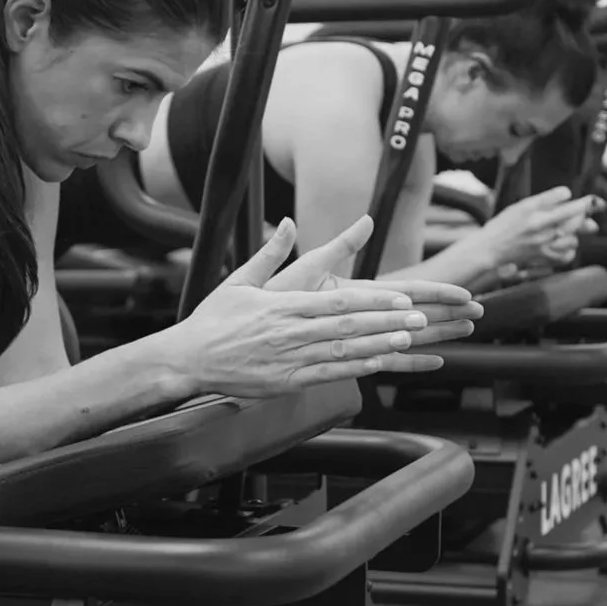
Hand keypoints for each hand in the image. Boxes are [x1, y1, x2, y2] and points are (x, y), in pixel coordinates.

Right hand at [160, 218, 477, 396]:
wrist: (187, 360)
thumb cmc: (212, 320)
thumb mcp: (239, 280)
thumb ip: (270, 253)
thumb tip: (290, 223)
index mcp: (282, 305)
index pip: (336, 301)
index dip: (372, 300)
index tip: (400, 298)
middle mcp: (289, 332)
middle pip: (347, 326)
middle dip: (386, 322)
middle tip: (419, 318)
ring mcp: (289, 359)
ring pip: (342, 352)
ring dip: (378, 345)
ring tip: (408, 340)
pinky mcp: (286, 382)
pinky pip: (328, 375)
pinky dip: (355, 370)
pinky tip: (378, 365)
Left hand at [264, 215, 481, 349]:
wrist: (249, 331)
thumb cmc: (273, 300)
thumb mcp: (307, 268)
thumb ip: (341, 244)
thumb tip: (367, 220)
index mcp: (357, 293)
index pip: (406, 290)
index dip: (437, 291)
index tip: (463, 291)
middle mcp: (362, 315)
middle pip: (415, 314)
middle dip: (447, 313)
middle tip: (478, 314)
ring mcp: (357, 336)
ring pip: (405, 338)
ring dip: (437, 336)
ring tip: (466, 334)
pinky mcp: (346, 355)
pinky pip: (383, 363)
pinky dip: (409, 363)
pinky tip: (433, 363)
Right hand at [469, 186, 600, 274]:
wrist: (489, 248)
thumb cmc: (503, 225)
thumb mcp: (522, 206)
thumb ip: (545, 199)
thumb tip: (567, 194)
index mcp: (537, 216)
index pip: (569, 208)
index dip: (585, 203)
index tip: (593, 200)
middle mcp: (542, 232)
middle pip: (575, 223)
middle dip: (586, 216)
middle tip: (594, 210)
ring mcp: (543, 247)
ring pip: (572, 240)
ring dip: (576, 233)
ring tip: (572, 228)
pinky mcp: (542, 259)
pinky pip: (565, 257)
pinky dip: (569, 250)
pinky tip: (566, 244)